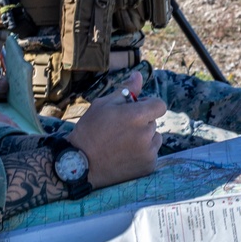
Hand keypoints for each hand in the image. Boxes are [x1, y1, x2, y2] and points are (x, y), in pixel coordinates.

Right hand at [69, 72, 165, 187]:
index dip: (149, 105)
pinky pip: (152, 154)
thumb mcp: (104, 105)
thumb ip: (126, 90)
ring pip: (155, 138)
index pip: (159, 105)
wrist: (81, 164)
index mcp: (137, 116)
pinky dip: (143, 153)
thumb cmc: (90, 130)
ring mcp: (148, 152)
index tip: (137, 109)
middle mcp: (146, 134)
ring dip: (145, 138)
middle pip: (154, 122)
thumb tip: (138, 75)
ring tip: (123, 143)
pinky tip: (125, 154)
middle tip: (121, 129)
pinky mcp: (148, 166)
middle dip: (142, 122)